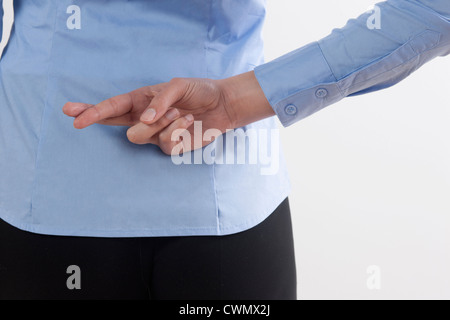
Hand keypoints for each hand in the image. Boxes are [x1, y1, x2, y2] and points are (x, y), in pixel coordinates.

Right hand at [62, 71, 274, 154]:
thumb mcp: (178, 86)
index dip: (92, 110)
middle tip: (78, 120)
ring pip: (138, 136)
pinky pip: (164, 144)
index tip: (71, 113)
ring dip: (158, 123)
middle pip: (113, 124)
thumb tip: (144, 119)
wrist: (221, 106)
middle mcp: (144, 118)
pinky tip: (188, 123)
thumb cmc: (199, 91)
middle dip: (94, 118)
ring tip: (178, 114)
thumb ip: (159, 101)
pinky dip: (176, 132)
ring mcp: (156, 134)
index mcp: (142, 101)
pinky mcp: (170, 147)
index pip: (112, 106)